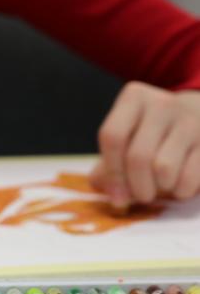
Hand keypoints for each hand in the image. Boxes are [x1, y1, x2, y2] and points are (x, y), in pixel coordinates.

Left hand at [90, 82, 199, 212]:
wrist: (197, 113)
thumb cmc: (151, 132)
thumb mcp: (127, 136)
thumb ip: (109, 164)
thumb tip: (104, 188)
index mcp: (134, 98)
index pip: (113, 137)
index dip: (112, 172)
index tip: (117, 195)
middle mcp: (161, 104)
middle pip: (137, 157)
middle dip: (136, 187)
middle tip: (141, 196)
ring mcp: (189, 120)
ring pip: (163, 169)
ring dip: (160, 188)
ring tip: (161, 185)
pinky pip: (189, 178)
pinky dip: (181, 191)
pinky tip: (179, 185)